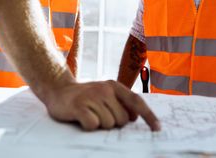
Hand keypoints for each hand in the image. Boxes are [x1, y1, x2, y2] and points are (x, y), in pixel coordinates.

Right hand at [44, 79, 160, 130]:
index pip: (136, 102)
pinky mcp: (79, 106)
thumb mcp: (105, 95)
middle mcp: (105, 89)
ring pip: (108, 124)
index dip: (148, 116)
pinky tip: (82, 118)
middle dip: (113, 123)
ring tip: (89, 114)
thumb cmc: (86, 97)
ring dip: (99, 125)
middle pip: (121, 120)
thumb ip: (121, 103)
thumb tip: (134, 117)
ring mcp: (92, 97)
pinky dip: (88, 126)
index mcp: (114, 86)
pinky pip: (93, 125)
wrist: (58, 90)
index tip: (157, 129)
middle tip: (99, 115)